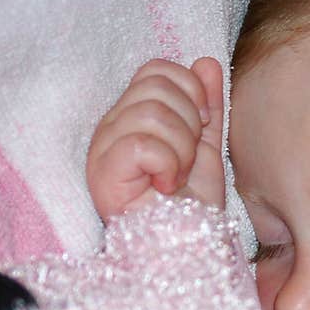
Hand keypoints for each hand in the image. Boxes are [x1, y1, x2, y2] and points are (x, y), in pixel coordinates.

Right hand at [86, 57, 225, 218]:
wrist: (187, 246)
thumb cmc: (191, 205)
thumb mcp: (205, 148)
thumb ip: (205, 107)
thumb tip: (207, 63)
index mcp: (132, 117)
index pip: (156, 70)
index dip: (190, 92)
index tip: (200, 129)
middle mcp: (110, 127)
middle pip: (155, 86)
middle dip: (189, 123)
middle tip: (186, 160)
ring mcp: (102, 149)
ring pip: (150, 112)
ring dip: (181, 148)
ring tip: (177, 176)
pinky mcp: (103, 172)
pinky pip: (142, 143)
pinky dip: (167, 164)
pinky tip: (166, 186)